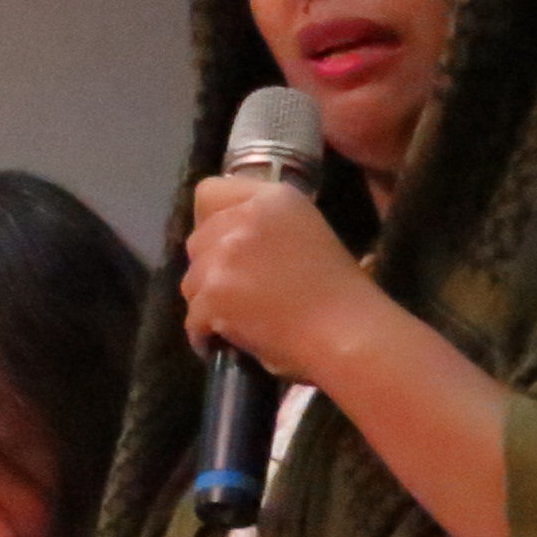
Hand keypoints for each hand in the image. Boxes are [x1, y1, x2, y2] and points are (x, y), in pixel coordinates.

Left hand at [178, 175, 382, 378]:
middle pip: (197, 240)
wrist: (346, 333)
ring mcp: (224, 256)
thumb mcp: (305, 232)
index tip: (222, 246)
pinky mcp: (212, 295)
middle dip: (209, 268)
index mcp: (272, 198)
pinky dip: (203, 336)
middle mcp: (243, 218)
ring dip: (206, 303)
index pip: (209, 193)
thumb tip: (226, 240)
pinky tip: (225, 344)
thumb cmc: (337, 292)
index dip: (210, 222)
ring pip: (190, 281)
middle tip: (235, 292)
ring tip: (235, 321)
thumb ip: (263, 225)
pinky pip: (192, 319)